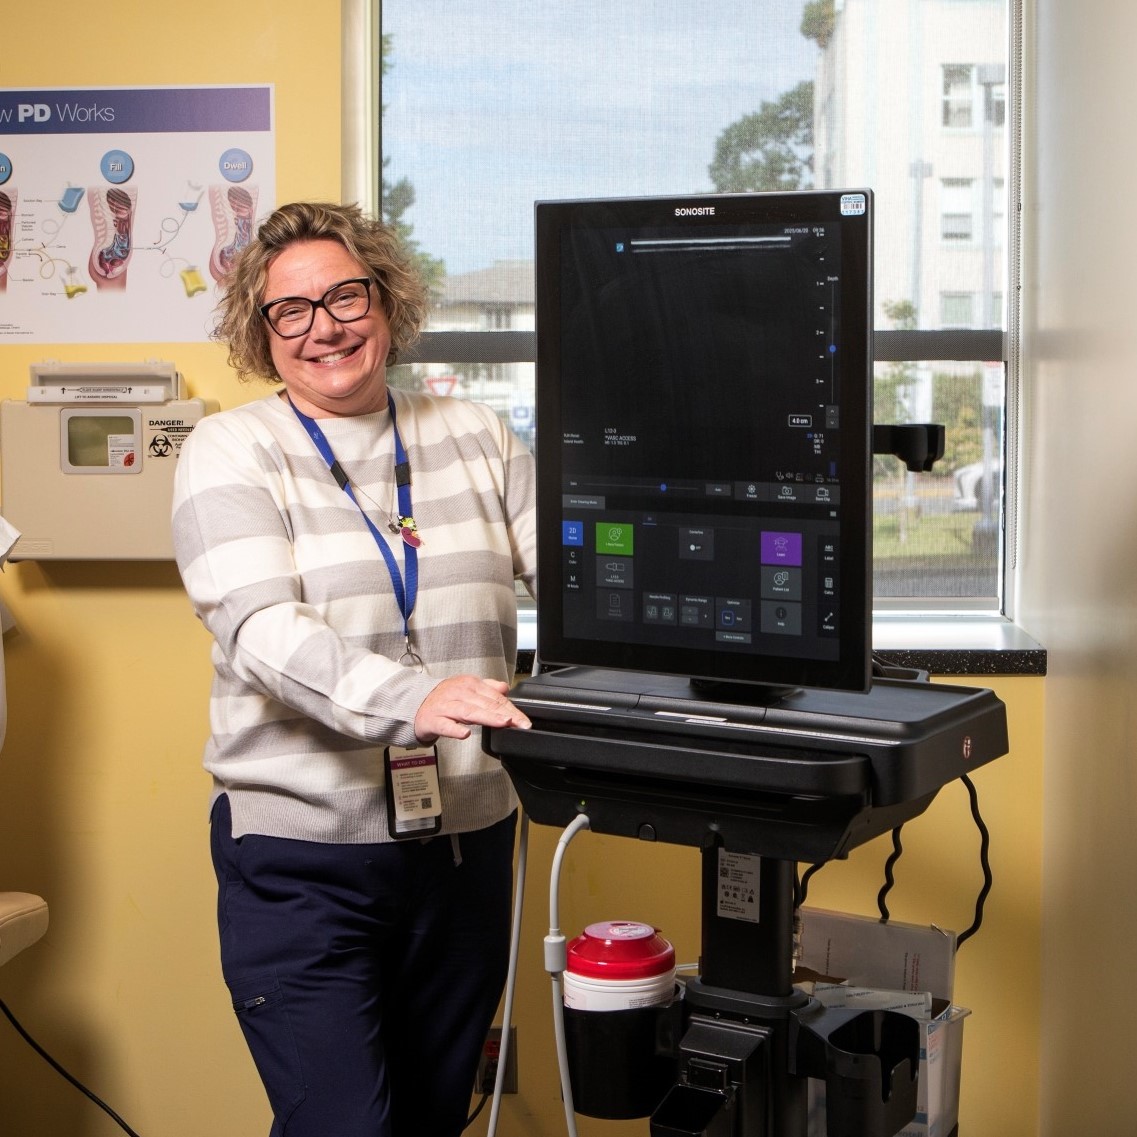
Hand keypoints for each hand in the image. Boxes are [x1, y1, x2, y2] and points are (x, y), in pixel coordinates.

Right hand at [414, 675, 531, 742]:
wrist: (415, 705)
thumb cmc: (444, 699)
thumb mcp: (468, 688)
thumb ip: (488, 688)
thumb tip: (505, 689)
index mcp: (470, 684)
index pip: (496, 697)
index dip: (512, 709)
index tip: (524, 720)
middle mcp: (459, 693)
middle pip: (486, 704)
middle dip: (506, 714)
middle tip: (521, 724)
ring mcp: (446, 707)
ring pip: (469, 712)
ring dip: (487, 717)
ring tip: (503, 722)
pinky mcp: (434, 720)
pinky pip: (445, 725)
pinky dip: (455, 729)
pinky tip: (465, 734)